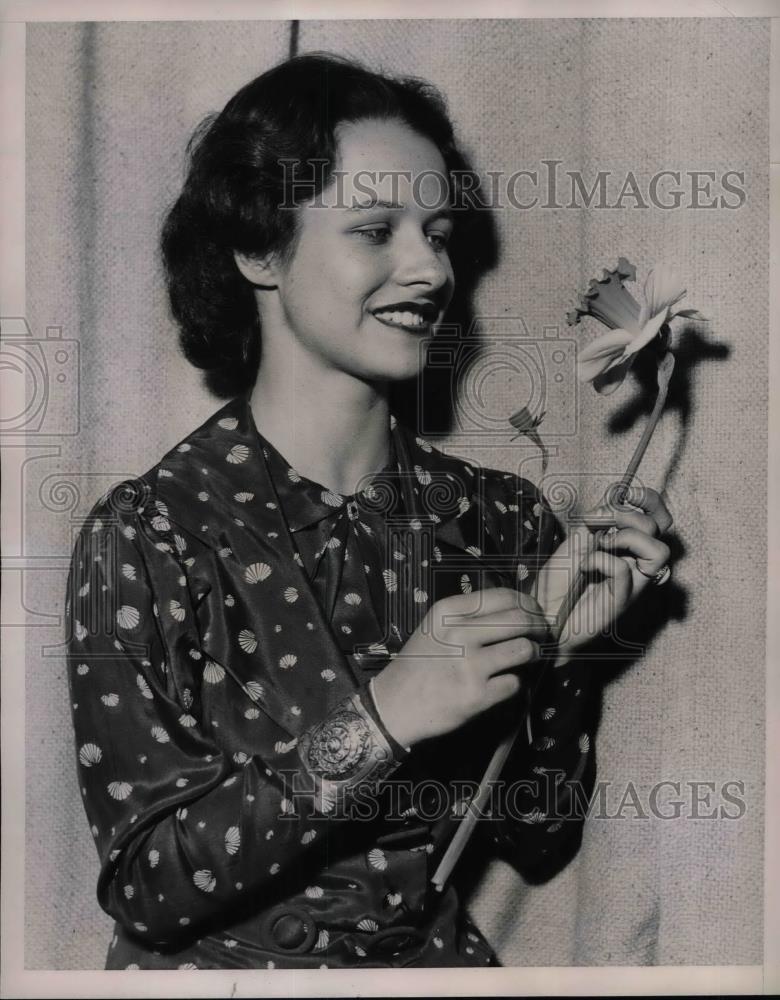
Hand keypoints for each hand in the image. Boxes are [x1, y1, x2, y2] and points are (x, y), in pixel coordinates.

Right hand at [371, 587, 549, 748]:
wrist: (395, 704)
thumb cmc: (420, 663)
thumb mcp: (436, 626)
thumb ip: (470, 615)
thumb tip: (517, 609)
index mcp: (449, 611)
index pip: (504, 596)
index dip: (528, 603)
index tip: (535, 611)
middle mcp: (460, 633)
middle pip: (520, 620)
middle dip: (539, 626)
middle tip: (543, 633)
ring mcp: (469, 665)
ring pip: (524, 650)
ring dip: (533, 653)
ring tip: (528, 657)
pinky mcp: (477, 695)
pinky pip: (515, 683)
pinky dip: (516, 684)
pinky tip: (506, 682)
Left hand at [536, 485, 672, 660]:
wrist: (544, 611)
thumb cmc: (560, 576)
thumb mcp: (579, 535)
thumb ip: (601, 516)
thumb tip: (618, 499)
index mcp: (628, 543)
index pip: (656, 516)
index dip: (649, 500)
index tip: (628, 494)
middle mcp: (635, 560)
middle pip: (659, 527)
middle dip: (628, 515)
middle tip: (598, 523)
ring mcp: (633, 581)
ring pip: (658, 549)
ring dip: (626, 538)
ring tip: (598, 544)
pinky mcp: (623, 599)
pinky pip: (622, 568)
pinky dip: (599, 560)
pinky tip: (584, 566)